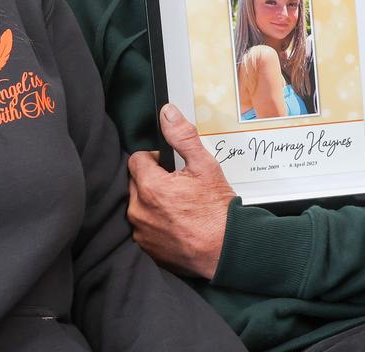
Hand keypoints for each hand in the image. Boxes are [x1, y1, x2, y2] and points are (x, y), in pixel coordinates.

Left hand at [127, 103, 234, 279]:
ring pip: (139, 205)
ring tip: (179, 207)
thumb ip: (182, 136)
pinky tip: (176, 224)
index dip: (154, 159)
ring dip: (152, 203)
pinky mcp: (146, 248)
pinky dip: (155, 223)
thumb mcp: (205, 166)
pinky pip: (143, 227)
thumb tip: (168, 113)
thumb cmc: (218, 212)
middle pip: (136, 182)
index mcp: (150, 186)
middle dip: (153, 180)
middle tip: (178, 187)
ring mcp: (141, 231)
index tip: (169, 167)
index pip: (137, 159)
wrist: (227, 251)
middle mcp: (139, 210)